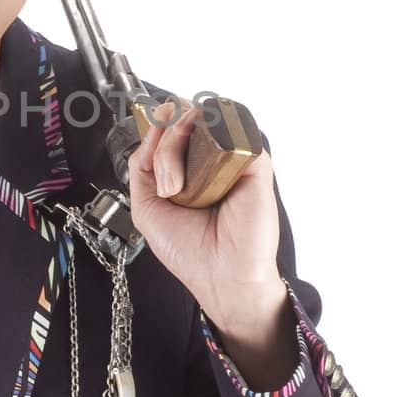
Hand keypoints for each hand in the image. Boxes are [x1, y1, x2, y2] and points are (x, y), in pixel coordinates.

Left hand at [127, 98, 285, 337]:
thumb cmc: (188, 249)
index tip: (153, 124)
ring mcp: (233, 159)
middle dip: (164, 141)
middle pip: (184, 121)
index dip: (160, 123)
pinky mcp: (254, 163)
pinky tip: (196, 180)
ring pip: (203, 123)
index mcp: (190, 168)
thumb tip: (154, 131)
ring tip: (175, 186)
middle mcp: (212, 159)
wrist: (220, 275)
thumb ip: (142, 166)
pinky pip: (231, 134)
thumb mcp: (147, 206)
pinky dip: (206, 149)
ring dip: (177, 146)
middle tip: (164, 182)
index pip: (173, 128)